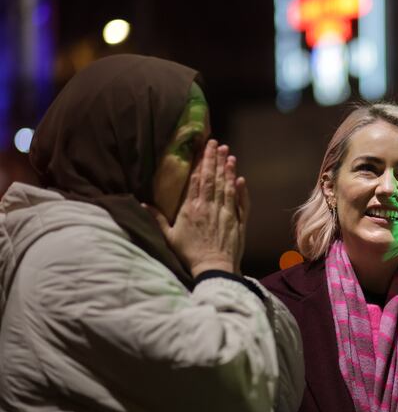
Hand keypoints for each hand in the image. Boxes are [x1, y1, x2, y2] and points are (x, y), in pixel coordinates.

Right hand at [148, 140, 249, 276]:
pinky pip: (240, 202)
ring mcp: (226, 212)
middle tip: (217, 143)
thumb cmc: (190, 253)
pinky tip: (240, 178)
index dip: (200, 161)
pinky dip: (241, 190)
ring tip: (229, 154)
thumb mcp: (169, 236)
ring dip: (228, 169)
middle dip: (215, 159)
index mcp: (192, 207)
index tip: (202, 148)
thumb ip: (157, 218)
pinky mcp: (238, 221)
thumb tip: (142, 204)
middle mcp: (209, 206)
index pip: (197, 179)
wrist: (213, 267)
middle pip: (213, 178)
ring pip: (227, 186)